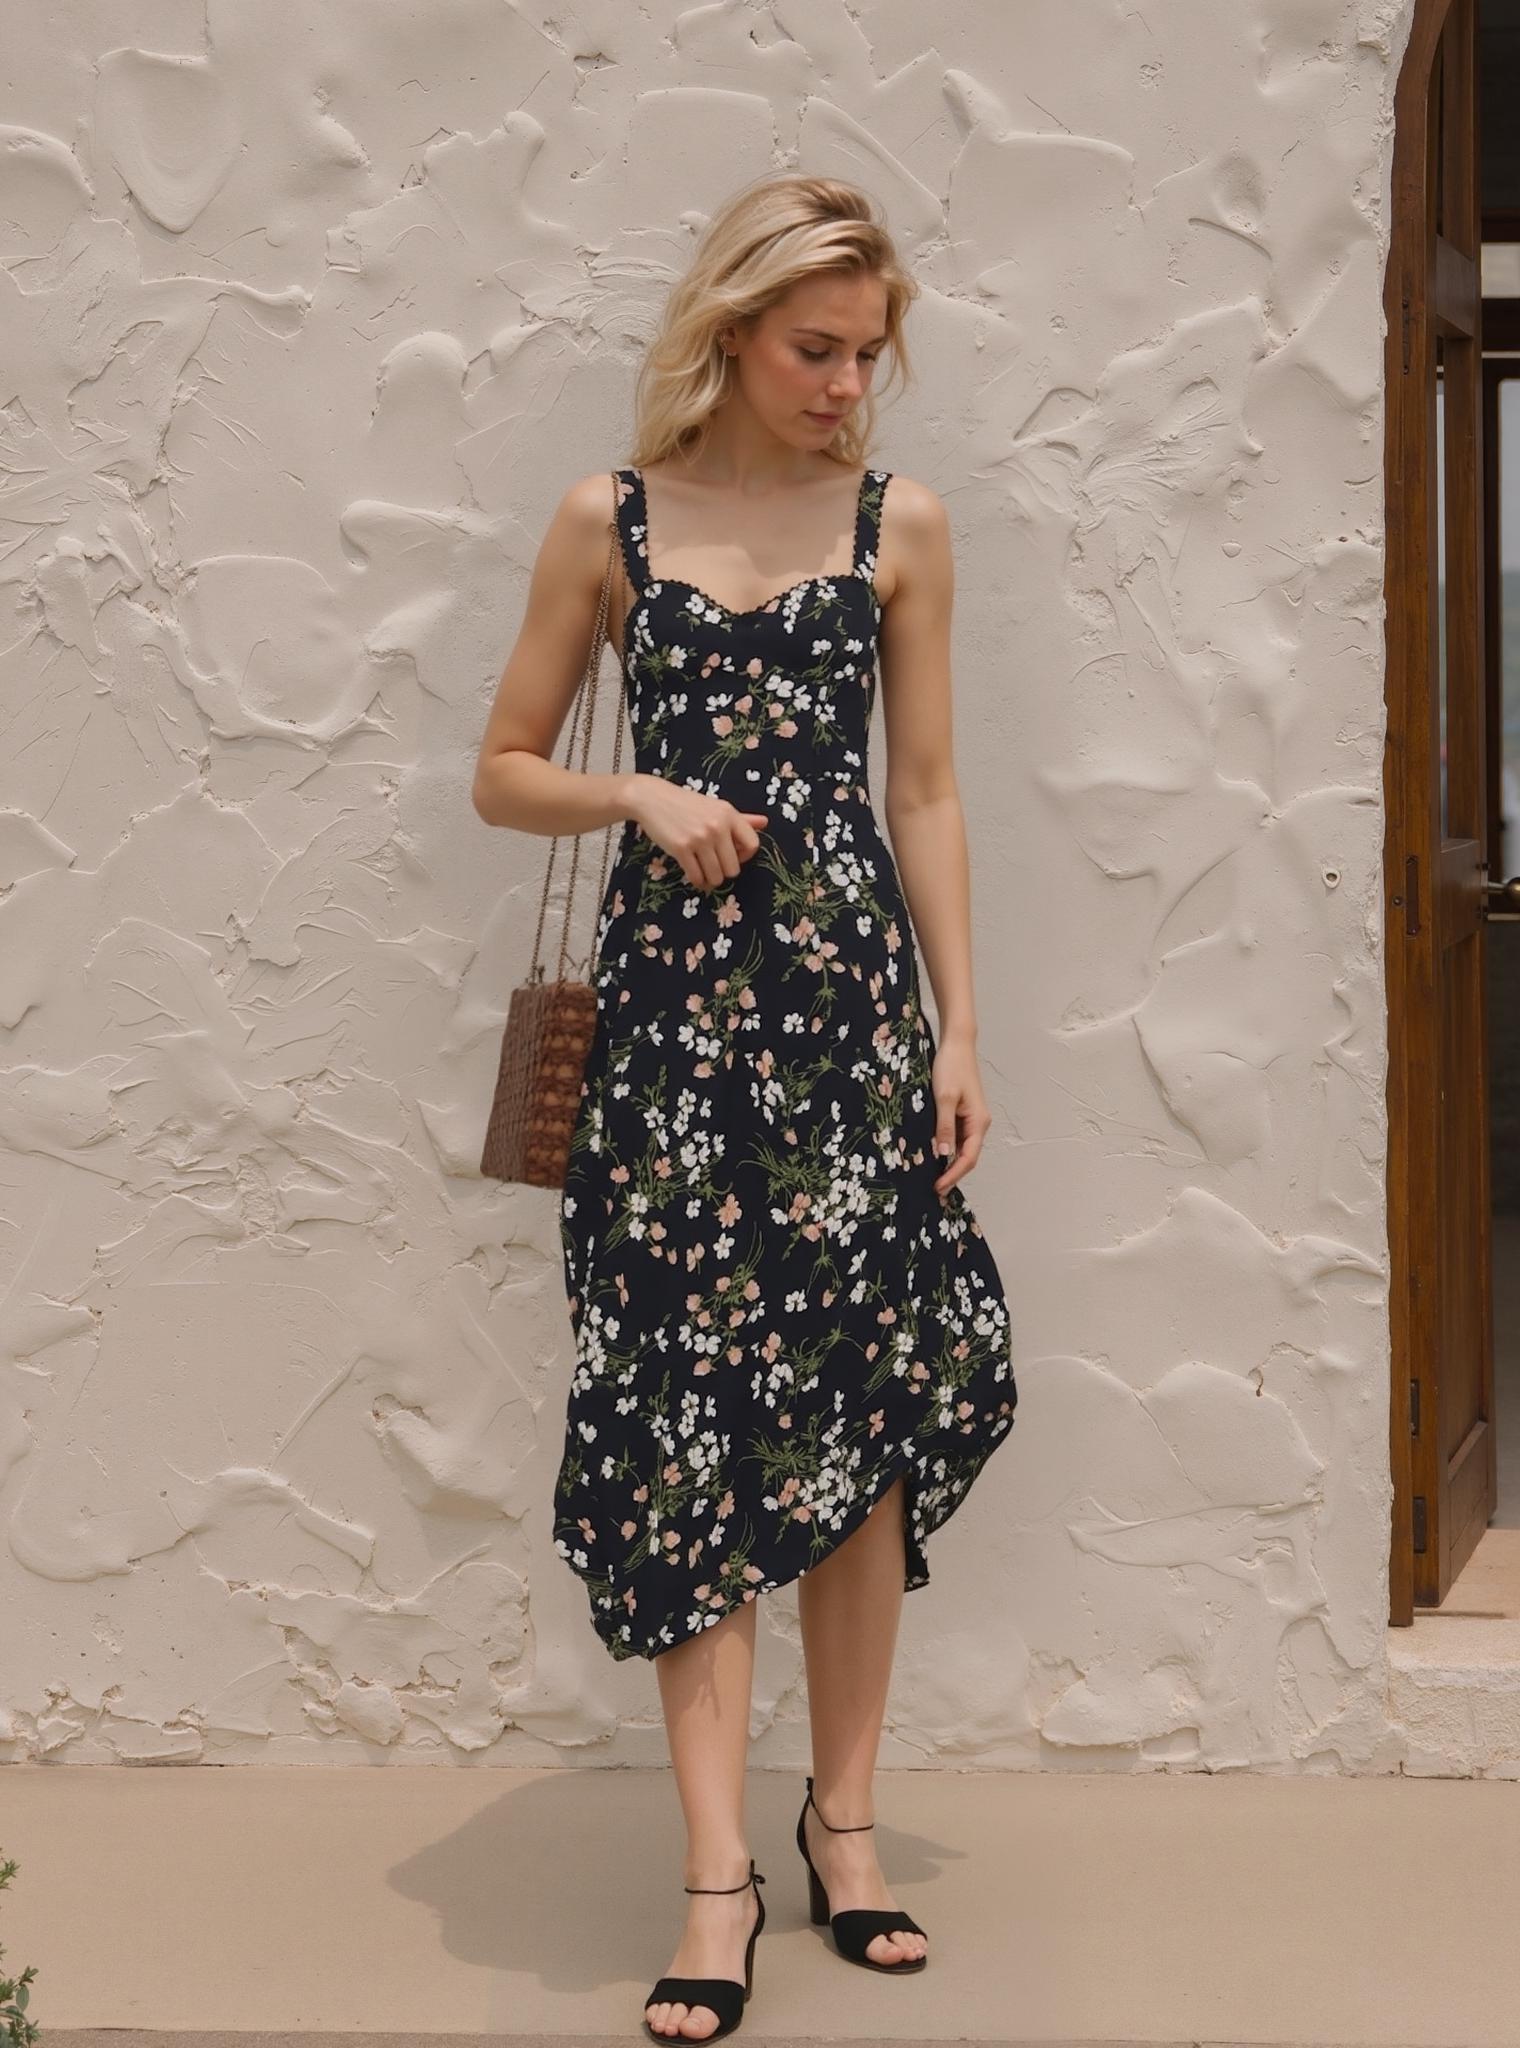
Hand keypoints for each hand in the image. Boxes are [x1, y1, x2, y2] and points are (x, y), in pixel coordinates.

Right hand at [628, 774, 767, 891]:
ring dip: (711, 879)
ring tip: (704, 872)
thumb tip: (765, 823)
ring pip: (716, 876)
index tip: (733, 856)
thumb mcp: (716, 806)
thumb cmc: (686, 803)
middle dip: (724, 872)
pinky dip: (697, 881)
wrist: (652, 798)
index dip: (745, 857)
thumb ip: (741, 818)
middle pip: (734, 868)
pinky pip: (697, 876)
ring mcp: (699, 838)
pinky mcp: (681, 848)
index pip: (753, 845)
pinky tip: (694, 874)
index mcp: (729, 814)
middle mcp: (717, 826)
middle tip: (714, 866)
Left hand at [930, 1038, 991, 1197]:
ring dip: (949, 1163)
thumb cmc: (952, 1067)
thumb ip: (944, 1127)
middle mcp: (978, 1123)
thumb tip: (943, 1155)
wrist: (957, 1044)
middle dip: (952, 1174)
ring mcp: (971, 1118)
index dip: (953, 1175)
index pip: (968, 1158)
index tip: (938, 1187)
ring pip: (961, 1148)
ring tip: (932, 1176)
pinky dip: (947, 1148)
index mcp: (978, 1122)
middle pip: (967, 1156)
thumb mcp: (944, 1098)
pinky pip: (956, 1136)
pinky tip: (933, 1153)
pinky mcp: (963, 1112)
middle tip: (934, 1189)